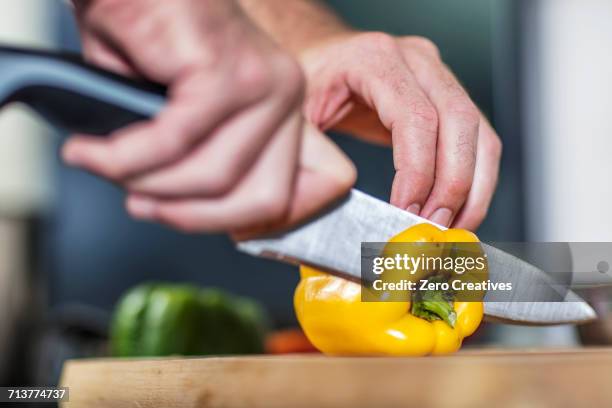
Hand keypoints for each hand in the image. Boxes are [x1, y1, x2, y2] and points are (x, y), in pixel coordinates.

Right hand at [64, 0, 355, 233]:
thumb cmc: (147, 36)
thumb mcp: (184, 114)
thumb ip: (206, 162)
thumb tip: (202, 212)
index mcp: (281, 109)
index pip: (296, 191)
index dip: (251, 223)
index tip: (201, 223)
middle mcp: (284, 96)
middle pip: (262, 200)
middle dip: (192, 216)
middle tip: (140, 203)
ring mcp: (263, 84)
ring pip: (215, 178)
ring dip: (147, 182)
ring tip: (103, 163)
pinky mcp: (227, 72)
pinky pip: (175, 143)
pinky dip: (126, 156)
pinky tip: (94, 150)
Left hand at [300, 32, 501, 230]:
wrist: (320, 56)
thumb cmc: (308, 82)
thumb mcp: (297, 111)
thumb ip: (311, 150)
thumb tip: (328, 203)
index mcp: (375, 58)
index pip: (416, 117)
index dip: (418, 171)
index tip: (407, 211)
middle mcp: (416, 60)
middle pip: (460, 122)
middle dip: (452, 185)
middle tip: (434, 226)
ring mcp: (438, 75)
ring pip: (479, 134)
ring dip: (473, 188)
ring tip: (452, 229)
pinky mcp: (448, 97)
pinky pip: (478, 140)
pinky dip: (475, 180)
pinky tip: (458, 211)